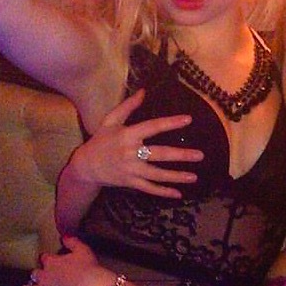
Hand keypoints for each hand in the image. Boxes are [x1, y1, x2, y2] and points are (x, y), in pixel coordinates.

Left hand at [12, 237, 109, 285]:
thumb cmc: (88, 267)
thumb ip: (72, 242)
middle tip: (44, 277)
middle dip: (38, 275)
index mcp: (51, 261)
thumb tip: (63, 236)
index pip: (44, 258)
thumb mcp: (82, 249)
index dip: (47, 260)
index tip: (50, 260)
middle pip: (35, 274)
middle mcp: (42, 275)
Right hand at [66, 89, 203, 198]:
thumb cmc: (101, 140)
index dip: (171, 123)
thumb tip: (144, 91)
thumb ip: (128, 106)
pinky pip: (149, 188)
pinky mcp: (130, 182)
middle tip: (200, 155)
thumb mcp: (110, 120)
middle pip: (160, 154)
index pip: (153, 127)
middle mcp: (131, 153)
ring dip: (177, 176)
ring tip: (194, 176)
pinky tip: (178, 194)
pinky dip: (163, 192)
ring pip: (158, 174)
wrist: (86, 166)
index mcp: (128, 135)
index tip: (188, 119)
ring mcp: (131, 170)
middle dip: (181, 155)